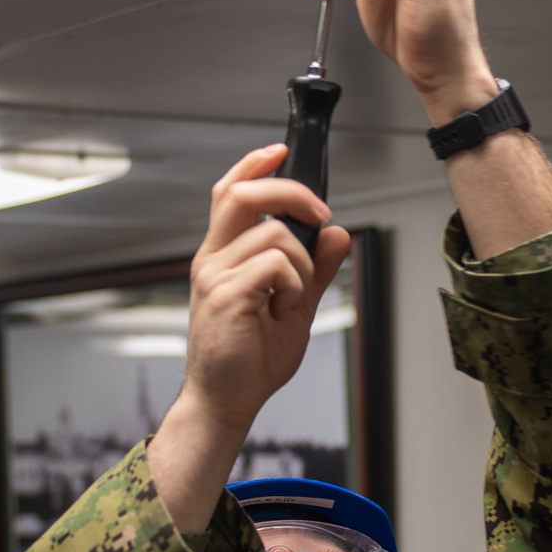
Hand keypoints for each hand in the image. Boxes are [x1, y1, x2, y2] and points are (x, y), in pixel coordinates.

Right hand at [182, 145, 350, 434]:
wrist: (227, 401)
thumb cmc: (250, 359)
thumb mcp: (297, 305)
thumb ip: (317, 268)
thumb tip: (338, 234)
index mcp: (223, 255)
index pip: (229, 192)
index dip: (254, 164)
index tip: (281, 150)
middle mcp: (213, 259)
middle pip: (243, 194)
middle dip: (291, 192)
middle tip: (321, 213)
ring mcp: (215, 277)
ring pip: (274, 235)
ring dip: (302, 264)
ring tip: (291, 300)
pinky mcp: (226, 296)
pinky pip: (275, 266)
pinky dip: (294, 285)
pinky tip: (282, 311)